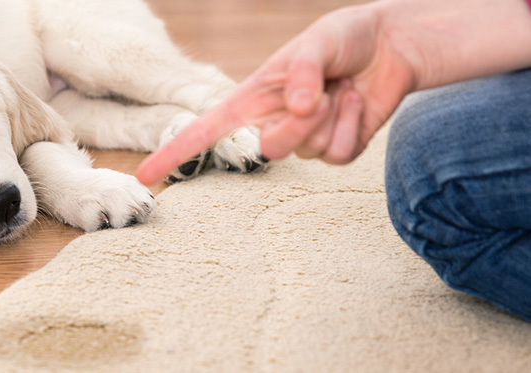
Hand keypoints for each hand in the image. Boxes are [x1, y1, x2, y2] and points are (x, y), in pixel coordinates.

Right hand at [137, 0, 530, 185]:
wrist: (391, 45)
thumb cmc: (344, 38)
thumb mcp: (318, 41)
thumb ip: (301, 72)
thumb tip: (295, 108)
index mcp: (253, 98)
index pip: (205, 130)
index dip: (174, 152)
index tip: (147, 175)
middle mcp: (273, 122)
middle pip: (269, 150)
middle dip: (298, 125)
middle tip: (321, 94)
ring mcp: (304, 140)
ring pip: (308, 152)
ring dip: (331, 117)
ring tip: (341, 89)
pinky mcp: (336, 149)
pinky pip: (338, 156)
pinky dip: (352, 126)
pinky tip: (356, 103)